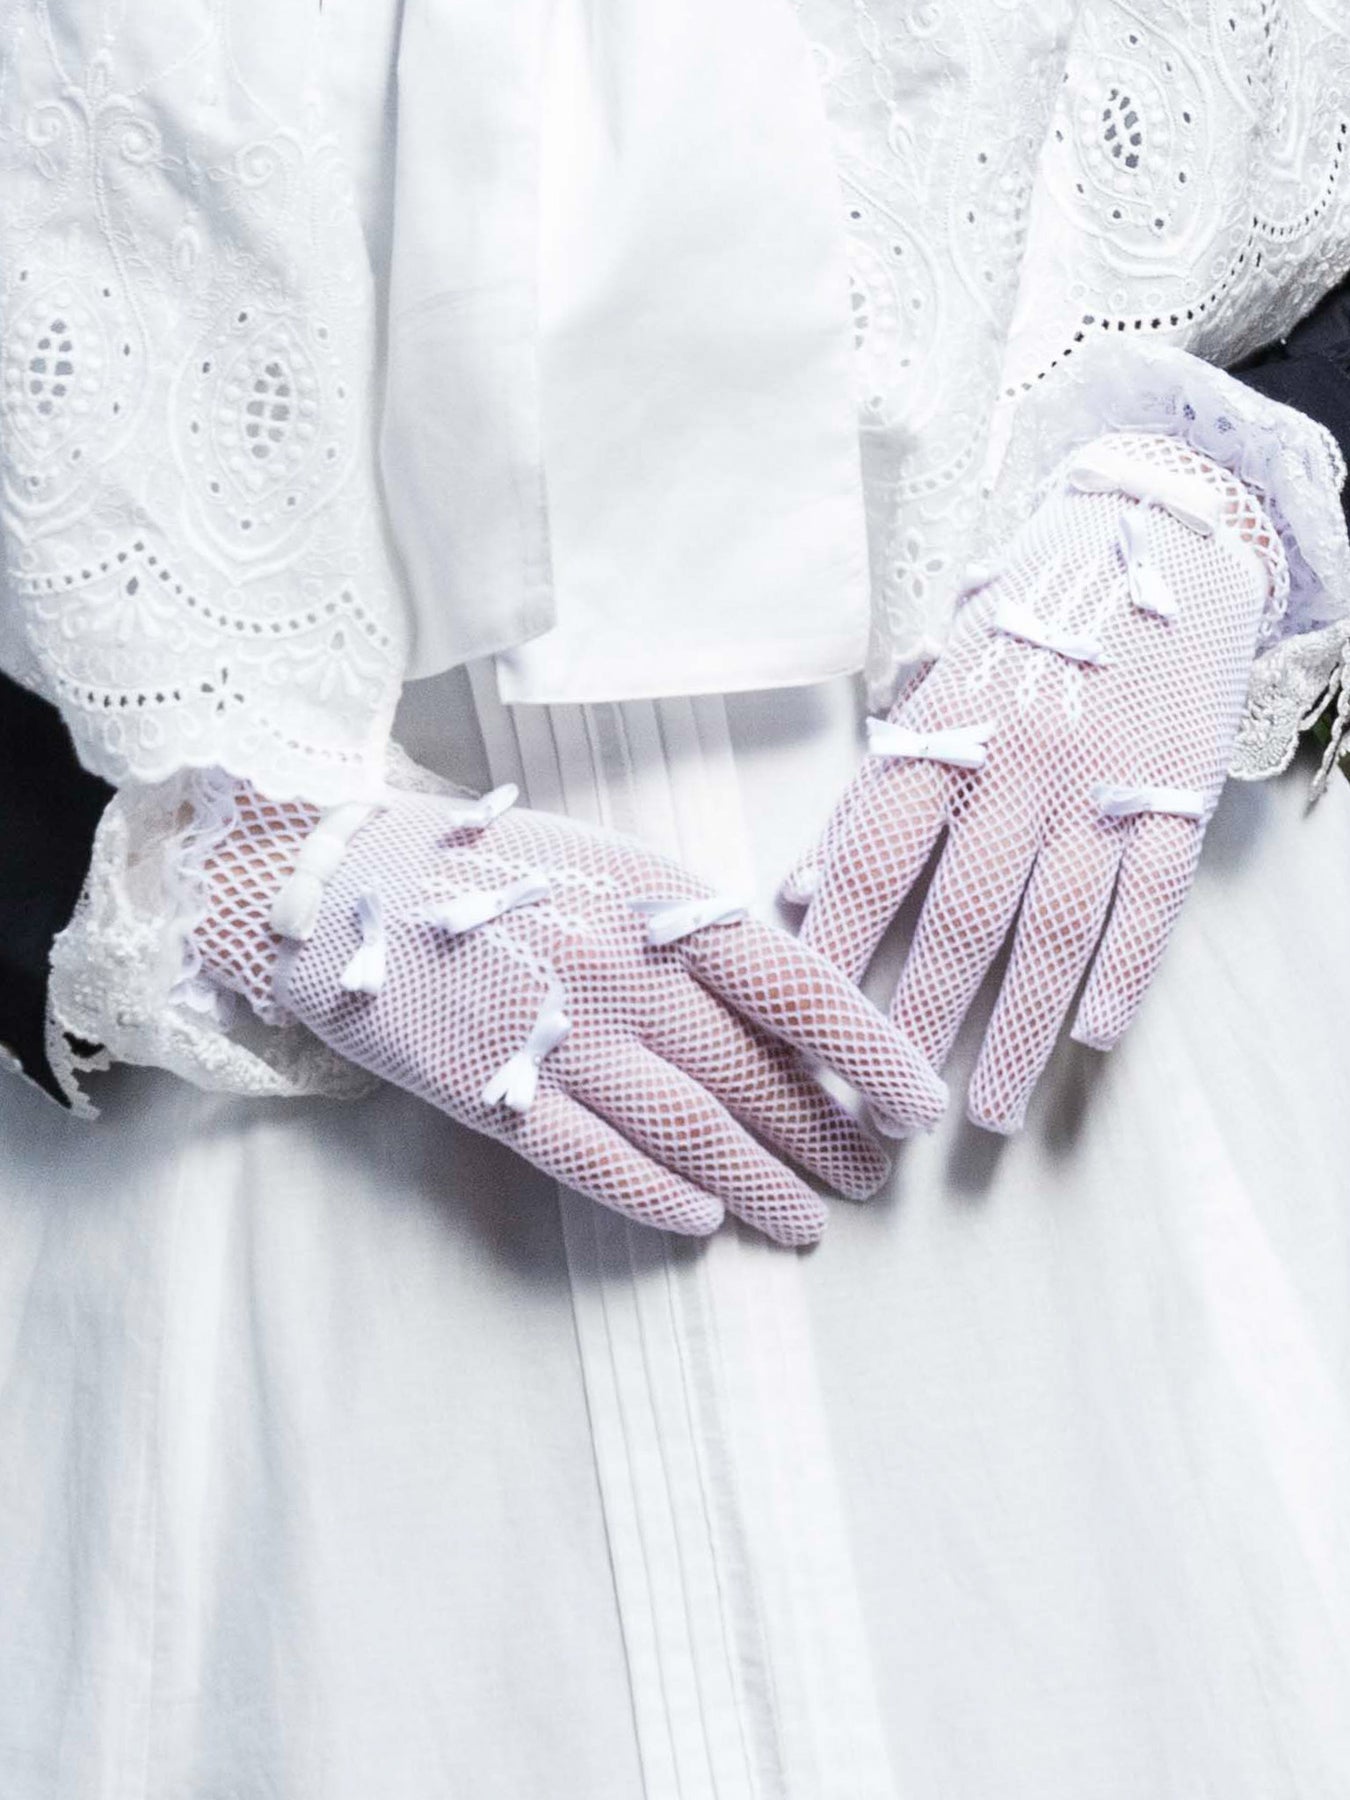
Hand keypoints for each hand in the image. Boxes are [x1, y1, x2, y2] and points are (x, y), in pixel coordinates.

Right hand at [195, 782, 945, 1243]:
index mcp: (665, 905)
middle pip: (758, 1077)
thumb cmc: (500, 873)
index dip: (874, 1056)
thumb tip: (794, 1008)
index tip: (920, 1109)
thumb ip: (699, 931)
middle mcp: (625, 971)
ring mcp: (560, 1037)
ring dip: (766, 1187)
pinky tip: (703, 1222)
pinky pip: (598, 1162)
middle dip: (831, 1139)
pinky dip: (661, 1198)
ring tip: (809, 1223)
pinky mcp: (495, 1095)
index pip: (801, 989)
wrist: (347, 890)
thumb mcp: (617, 868)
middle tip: (872, 1181)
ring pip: (694, 1131)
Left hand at [785, 432, 1283, 1132]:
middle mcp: (1023, 763)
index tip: (800, 1031)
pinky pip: (1152, 904)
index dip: (833, 954)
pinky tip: (1092, 1041)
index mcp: (944, 731)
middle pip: (962, 917)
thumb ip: (869, 793)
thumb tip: (799, 892)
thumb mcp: (929, 687)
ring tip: (987, 1111)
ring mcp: (1108, 785)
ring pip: (1058, 930)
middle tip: (889, 1109)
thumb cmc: (1021, 628)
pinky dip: (1123, 977)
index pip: (869, 863)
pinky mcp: (1179, 797)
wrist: (1155, 545)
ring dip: (1018, 1030)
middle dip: (921, 1022)